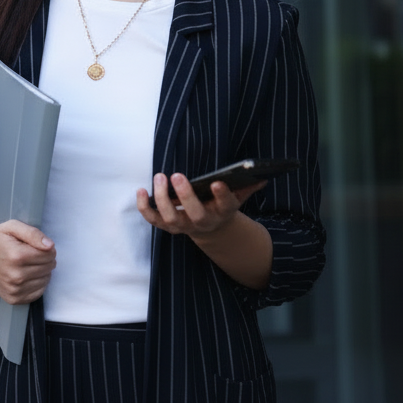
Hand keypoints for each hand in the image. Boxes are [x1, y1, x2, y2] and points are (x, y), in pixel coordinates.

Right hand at [0, 220, 55, 305]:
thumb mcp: (12, 227)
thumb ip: (33, 233)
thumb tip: (50, 246)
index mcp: (17, 256)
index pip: (49, 254)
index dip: (47, 248)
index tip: (37, 246)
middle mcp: (16, 275)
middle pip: (48, 267)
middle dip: (45, 259)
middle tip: (32, 254)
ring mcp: (14, 289)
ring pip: (46, 280)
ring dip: (42, 272)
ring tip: (29, 264)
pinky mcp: (13, 299)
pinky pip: (38, 293)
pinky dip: (37, 284)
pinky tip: (28, 276)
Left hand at [136, 173, 264, 239]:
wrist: (209, 227)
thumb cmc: (220, 205)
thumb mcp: (236, 197)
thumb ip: (247, 187)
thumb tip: (262, 175)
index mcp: (221, 212)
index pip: (225, 205)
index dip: (222, 195)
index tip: (217, 182)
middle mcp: (201, 222)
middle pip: (195, 214)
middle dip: (186, 195)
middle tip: (177, 175)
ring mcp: (182, 225)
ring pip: (171, 218)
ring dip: (162, 198)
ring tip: (160, 177)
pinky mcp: (166, 225)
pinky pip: (152, 219)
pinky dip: (144, 207)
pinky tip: (140, 190)